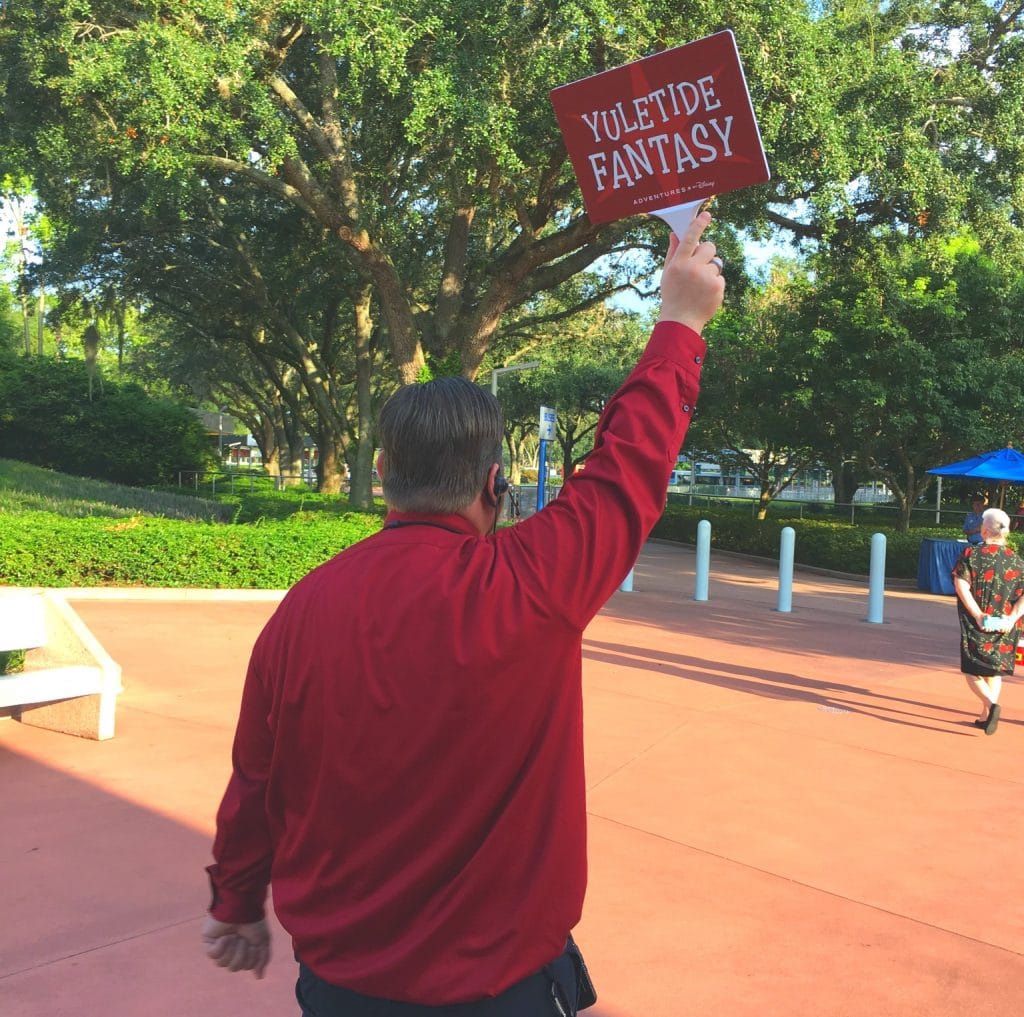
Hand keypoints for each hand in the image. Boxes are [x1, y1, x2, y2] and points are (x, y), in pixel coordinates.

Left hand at [201, 914, 270, 978]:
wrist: (243, 907)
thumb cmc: (254, 921)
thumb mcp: (263, 941)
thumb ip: (262, 959)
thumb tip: (258, 976)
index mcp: (243, 950)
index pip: (245, 966)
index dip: (250, 956)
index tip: (253, 942)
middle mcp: (231, 950)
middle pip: (234, 967)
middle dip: (240, 952)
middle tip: (242, 938)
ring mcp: (219, 947)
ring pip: (223, 963)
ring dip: (231, 948)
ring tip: (234, 935)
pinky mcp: (208, 942)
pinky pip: (213, 955)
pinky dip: (221, 946)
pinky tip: (225, 936)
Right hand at [657, 210, 725, 333]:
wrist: (681, 321)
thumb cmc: (672, 295)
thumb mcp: (667, 274)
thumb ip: (673, 253)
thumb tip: (675, 234)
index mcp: (679, 263)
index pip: (691, 238)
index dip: (699, 224)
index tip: (706, 215)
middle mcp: (693, 268)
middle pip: (710, 247)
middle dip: (707, 253)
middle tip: (700, 264)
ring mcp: (707, 278)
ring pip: (716, 264)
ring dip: (710, 271)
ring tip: (699, 286)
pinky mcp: (718, 287)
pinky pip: (720, 278)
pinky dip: (714, 284)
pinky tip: (704, 294)